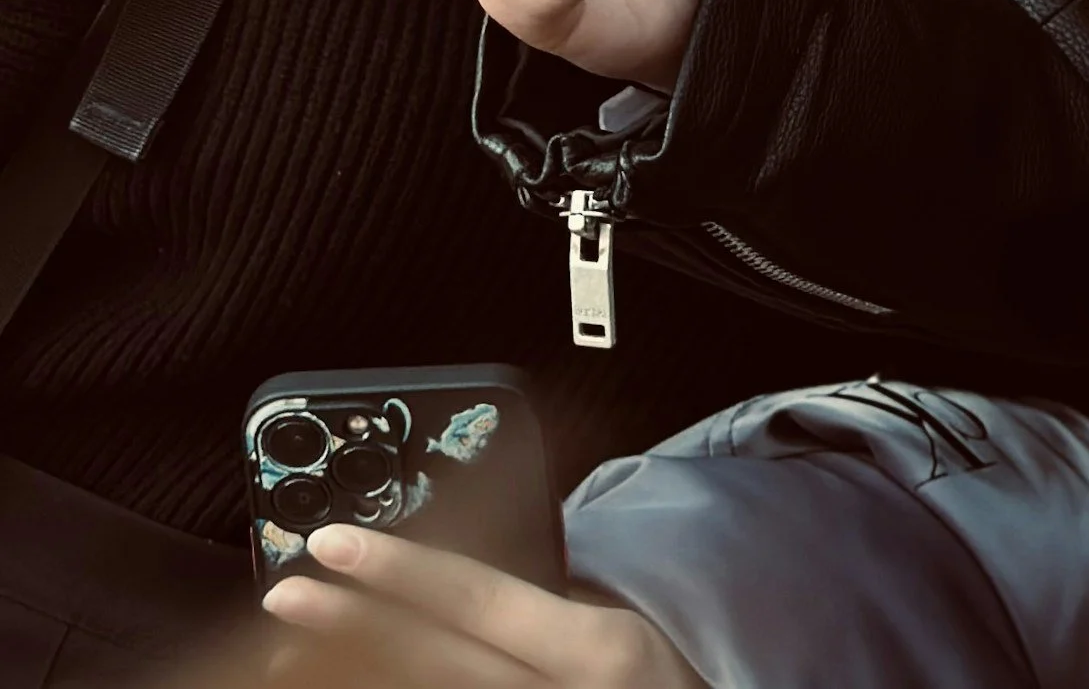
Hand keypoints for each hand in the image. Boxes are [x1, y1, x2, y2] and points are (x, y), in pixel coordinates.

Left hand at [263, 525, 701, 686]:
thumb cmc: (673, 683)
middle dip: (352, 624)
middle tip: (286, 591)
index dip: (400, 568)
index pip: (479, 600)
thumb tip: (465, 582)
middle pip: (434, 661)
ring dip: (351, 678)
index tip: (336, 543)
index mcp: (599, 650)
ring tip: (286, 656)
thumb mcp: (627, 629)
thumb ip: (558, 608)